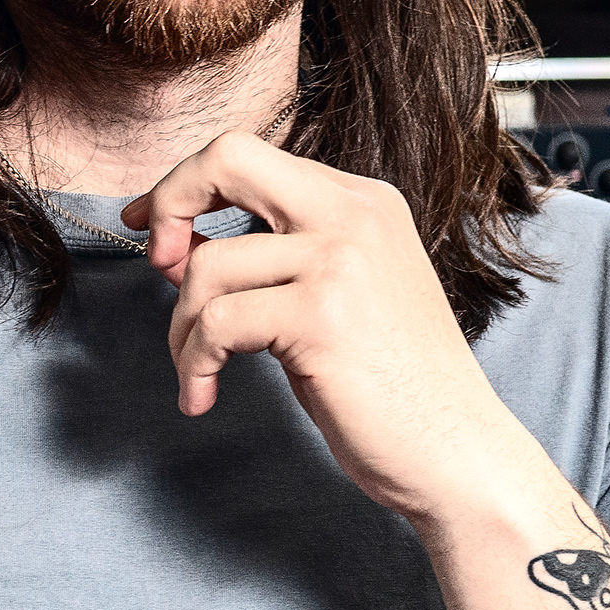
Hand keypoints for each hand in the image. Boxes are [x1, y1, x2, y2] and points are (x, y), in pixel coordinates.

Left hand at [126, 132, 538, 523]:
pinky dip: (193, 365)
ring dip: (181, 328)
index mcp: (362, 201)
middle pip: (227, 159)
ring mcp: (341, 260)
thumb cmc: (392, 388)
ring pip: (208, 265)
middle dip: (170, 204)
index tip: (152, 229)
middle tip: (158, 267)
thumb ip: (278, 258)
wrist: (457, 452)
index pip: (250, 156)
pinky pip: (215, 325)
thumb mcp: (340, 296)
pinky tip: (202, 397)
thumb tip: (179, 246)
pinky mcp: (321, 315)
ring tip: (198, 371)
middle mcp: (355, 214)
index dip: (186, 187)